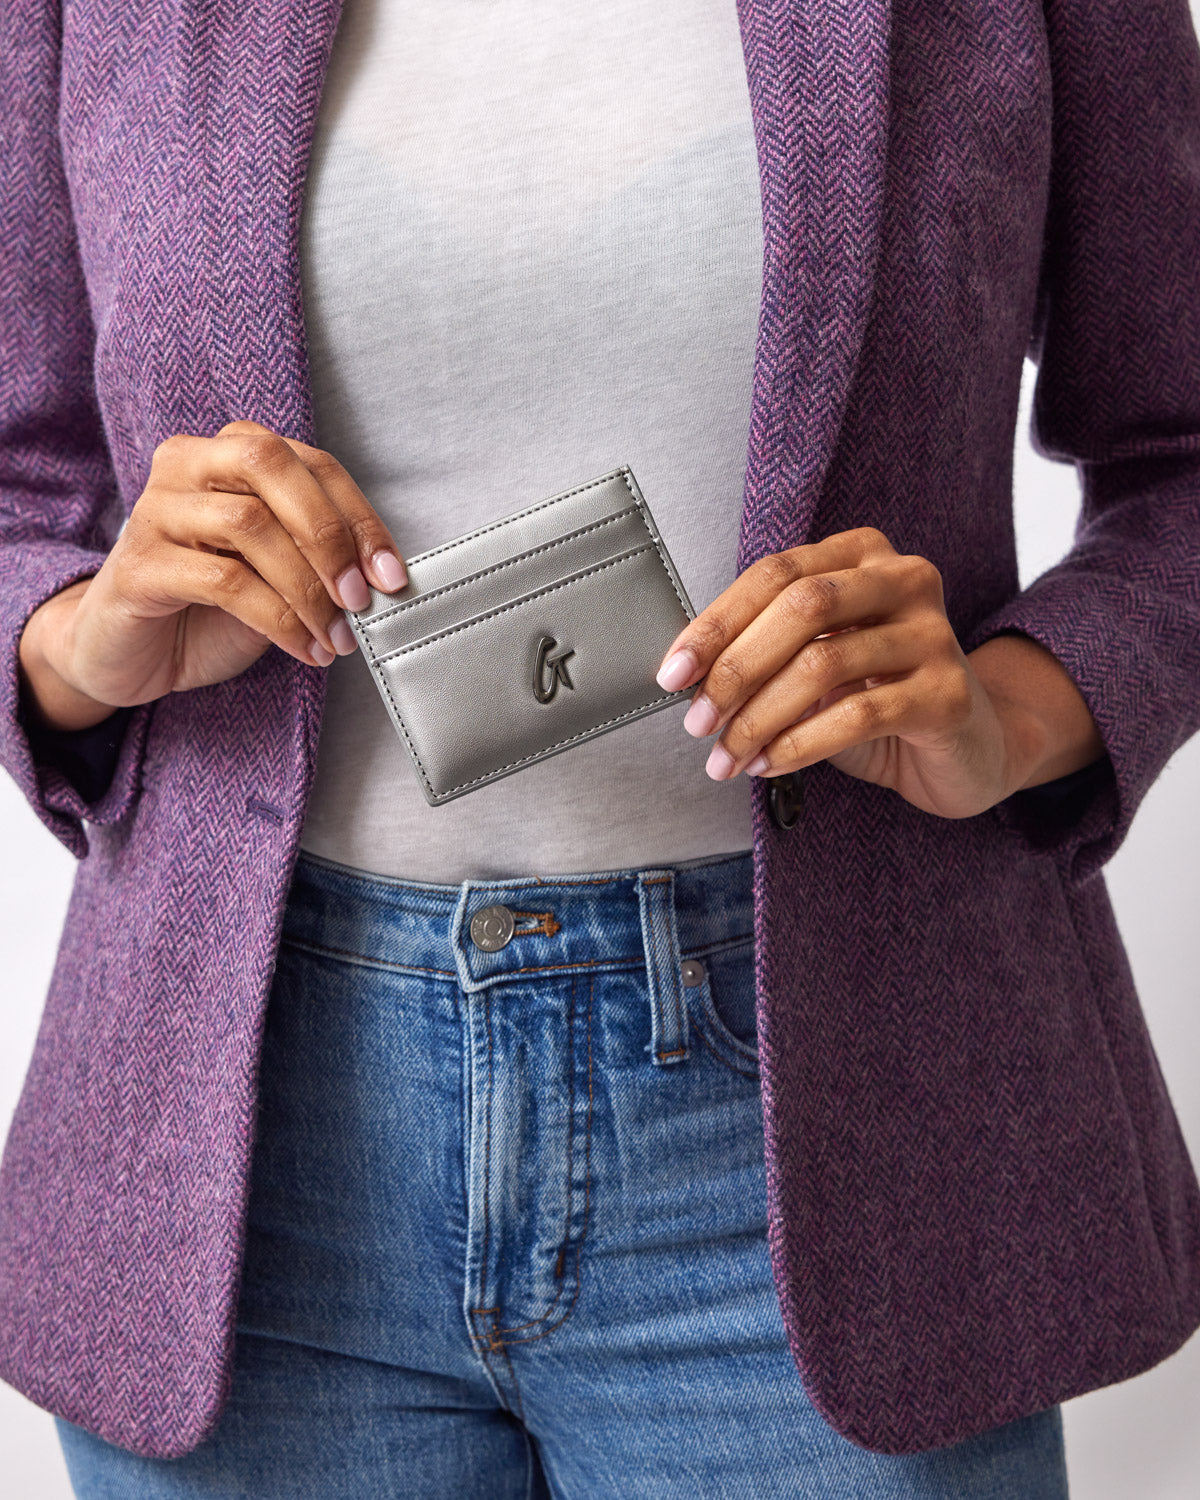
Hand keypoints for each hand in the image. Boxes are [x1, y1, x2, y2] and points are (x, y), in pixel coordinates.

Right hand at [18, 420, 408, 731]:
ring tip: (335, 635)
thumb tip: (381, 575)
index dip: (359, 517)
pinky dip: (278, 619)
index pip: (311, 464)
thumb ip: (316, 556)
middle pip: (271, 468)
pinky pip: (224, 581)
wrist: (126, 652)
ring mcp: (156, 511)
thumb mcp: (277, 572)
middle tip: (359, 597)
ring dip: (307, 588)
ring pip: (249, 525)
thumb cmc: (208, 607)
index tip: (391, 575)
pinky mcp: (140, 565)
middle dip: (329, 535)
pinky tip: (304, 648)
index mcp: (229, 453)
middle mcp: (187, 465)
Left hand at [654, 526, 1104, 818]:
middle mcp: (905, 579)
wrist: (965, 746)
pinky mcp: (948, 694)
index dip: (716, 623)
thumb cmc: (875, 697)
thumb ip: (764, 650)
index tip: (672, 674)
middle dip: (735, 669)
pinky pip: (858, 715)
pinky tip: (769, 766)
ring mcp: (934, 634)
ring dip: (759, 718)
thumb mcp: (815, 660)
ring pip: (824, 664)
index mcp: (862, 555)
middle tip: (697, 721)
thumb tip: (685, 675)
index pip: (775, 574)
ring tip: (726, 757)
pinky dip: (799, 745)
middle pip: (801, 607)